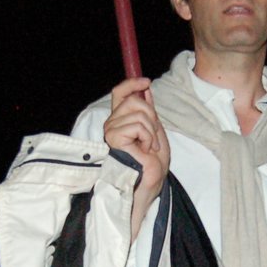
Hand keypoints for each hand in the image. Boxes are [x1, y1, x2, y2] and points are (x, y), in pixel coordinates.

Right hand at [102, 77, 169, 229]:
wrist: (147, 184)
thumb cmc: (150, 164)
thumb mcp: (154, 131)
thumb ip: (148, 111)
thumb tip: (145, 90)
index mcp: (121, 120)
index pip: (120, 93)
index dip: (132, 83)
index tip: (146, 82)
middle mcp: (112, 123)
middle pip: (134, 100)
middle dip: (152, 116)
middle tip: (153, 138)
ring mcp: (111, 130)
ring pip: (139, 112)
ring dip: (152, 131)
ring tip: (149, 147)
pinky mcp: (114, 137)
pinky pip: (138, 124)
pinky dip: (148, 137)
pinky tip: (145, 150)